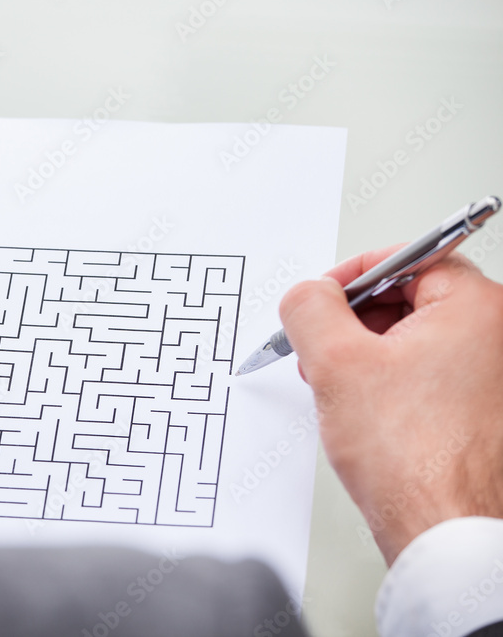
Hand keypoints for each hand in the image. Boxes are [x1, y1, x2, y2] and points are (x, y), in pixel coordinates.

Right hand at [279, 246, 502, 564]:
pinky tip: (364, 408)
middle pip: (414, 298)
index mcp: (478, 309)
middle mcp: (499, 338)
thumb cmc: (414, 458)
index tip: (323, 296)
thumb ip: (309, 307)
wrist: (445, 531)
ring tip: (338, 384)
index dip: (354, 274)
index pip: (410, 258)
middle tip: (323, 345)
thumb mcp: (334, 362)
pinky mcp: (484, 412)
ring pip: (419, 339)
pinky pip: (432, 374)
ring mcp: (494, 377)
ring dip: (370, 353)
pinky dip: (393, 380)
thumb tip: (306, 294)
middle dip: (357, 319)